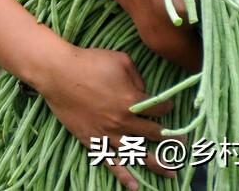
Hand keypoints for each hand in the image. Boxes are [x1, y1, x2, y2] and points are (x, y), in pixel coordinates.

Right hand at [36, 45, 176, 189]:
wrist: (56, 72)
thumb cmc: (88, 62)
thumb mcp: (120, 60)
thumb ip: (138, 77)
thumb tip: (143, 90)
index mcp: (132, 101)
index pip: (160, 109)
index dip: (167, 107)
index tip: (168, 106)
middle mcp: (123, 122)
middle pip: (154, 134)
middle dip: (171, 138)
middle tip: (182, 143)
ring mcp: (107, 133)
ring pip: (137, 153)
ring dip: (157, 164)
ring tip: (171, 171)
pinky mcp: (92, 140)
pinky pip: (110, 161)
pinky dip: (123, 175)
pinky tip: (134, 186)